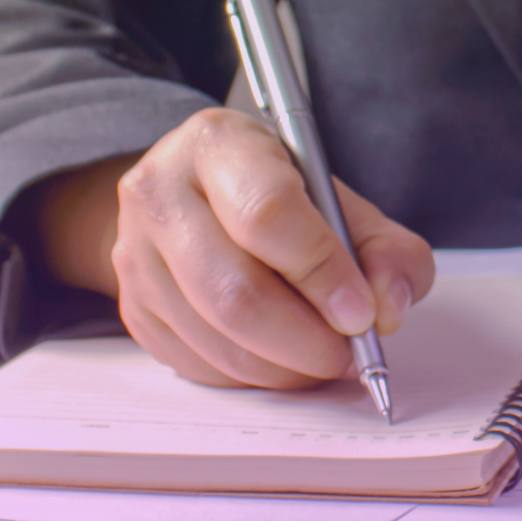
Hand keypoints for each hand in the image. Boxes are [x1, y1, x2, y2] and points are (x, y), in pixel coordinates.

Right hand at [35, 108, 434, 387]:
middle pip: (235, 290)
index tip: (361, 313)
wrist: (198, 201)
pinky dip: (254, 375)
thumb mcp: (341, 202)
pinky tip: (283, 358)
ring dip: (285, 366)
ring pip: (216, 336)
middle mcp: (161, 193)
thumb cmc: (279, 198)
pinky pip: (198, 363)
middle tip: (349, 352)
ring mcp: (136, 254)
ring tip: (324, 358)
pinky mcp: (133, 308)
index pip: (267, 212)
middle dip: (306, 338)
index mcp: (219, 145)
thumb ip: (386, 250)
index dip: (321, 271)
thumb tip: (388, 309)